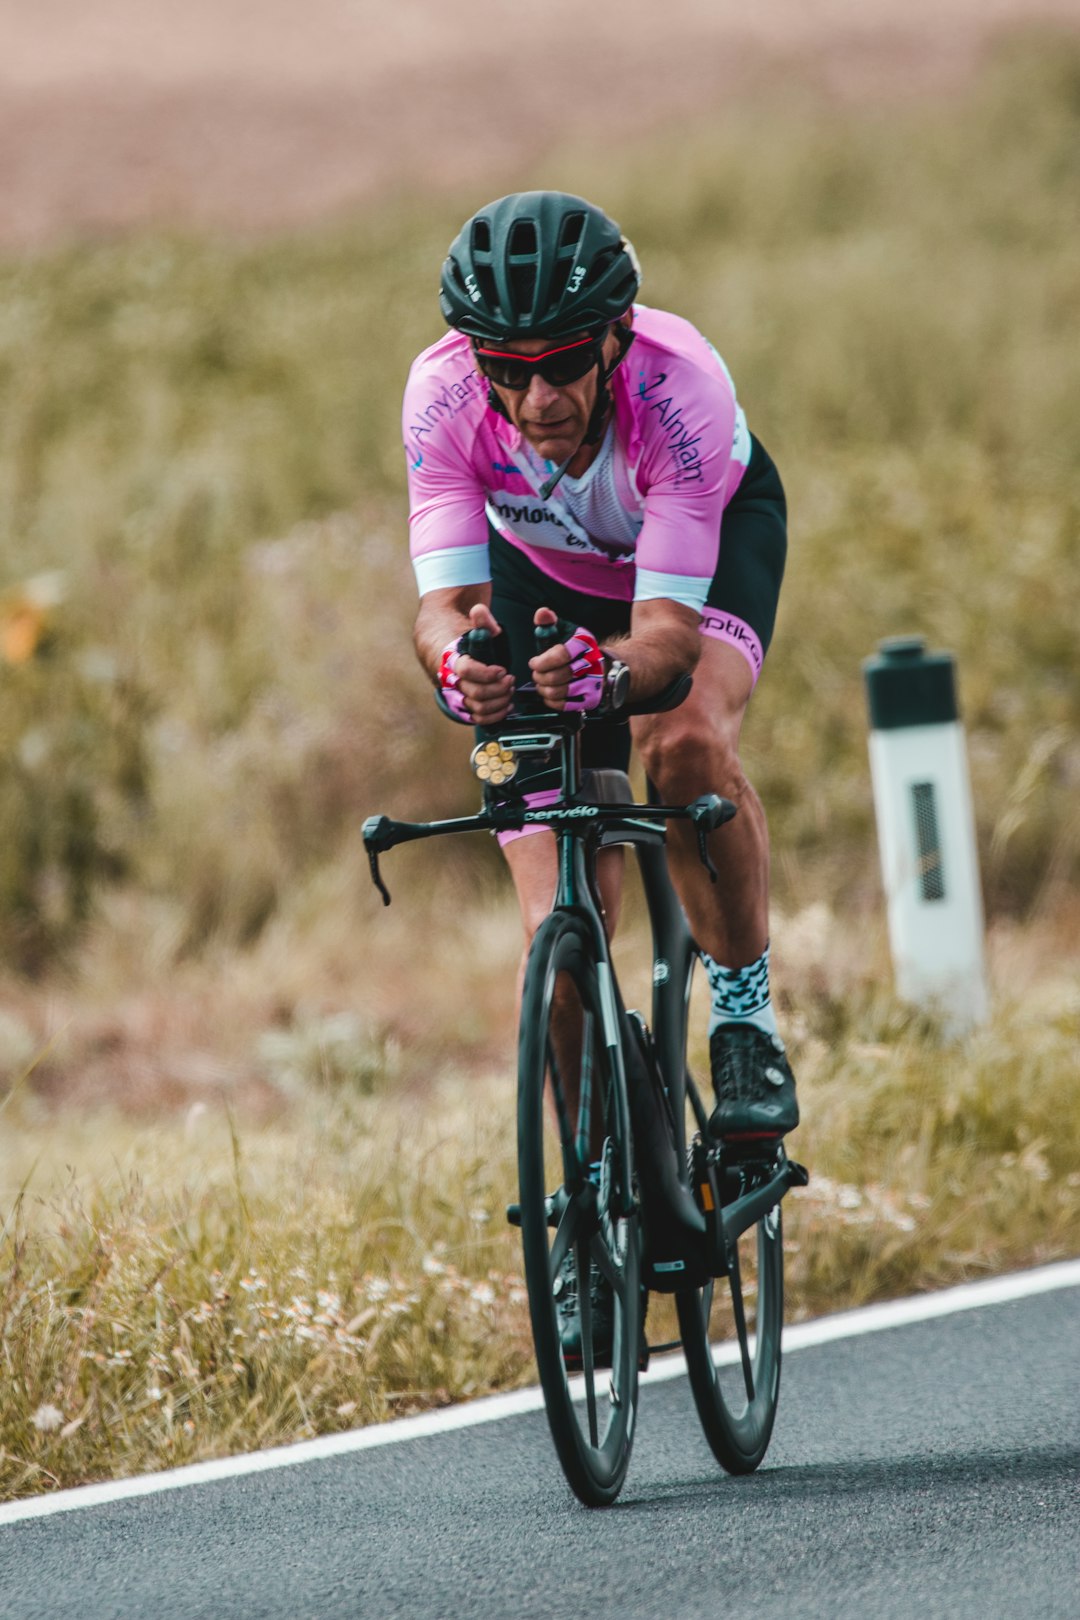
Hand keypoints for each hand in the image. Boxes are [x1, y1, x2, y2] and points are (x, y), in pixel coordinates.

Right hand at [438, 603, 514, 723]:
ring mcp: (455, 695)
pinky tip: (506, 705)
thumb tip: (479, 610)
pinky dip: (494, 715)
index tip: (502, 669)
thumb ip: (480, 621)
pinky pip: (477, 718)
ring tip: (509, 690)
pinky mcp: (462, 706)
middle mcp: (450, 681)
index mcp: (451, 660)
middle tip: (510, 679)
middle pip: (475, 693)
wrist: (439, 647)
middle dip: (498, 688)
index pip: (467, 671)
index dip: (487, 673)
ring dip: (499, 702)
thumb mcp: (469, 625)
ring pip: (477, 708)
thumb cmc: (458, 637)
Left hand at [528, 607, 605, 711]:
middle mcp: (591, 663)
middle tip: (538, 674)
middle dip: (540, 677)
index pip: (560, 655)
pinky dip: (552, 701)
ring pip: (558, 692)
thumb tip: (542, 613)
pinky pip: (564, 705)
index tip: (534, 663)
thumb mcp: (564, 631)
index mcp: (584, 643)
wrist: (603, 667)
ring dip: (544, 689)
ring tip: (543, 683)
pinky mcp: (590, 699)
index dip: (542, 662)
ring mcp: (592, 683)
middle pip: (557, 677)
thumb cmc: (577, 650)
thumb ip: (549, 623)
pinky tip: (551, 693)